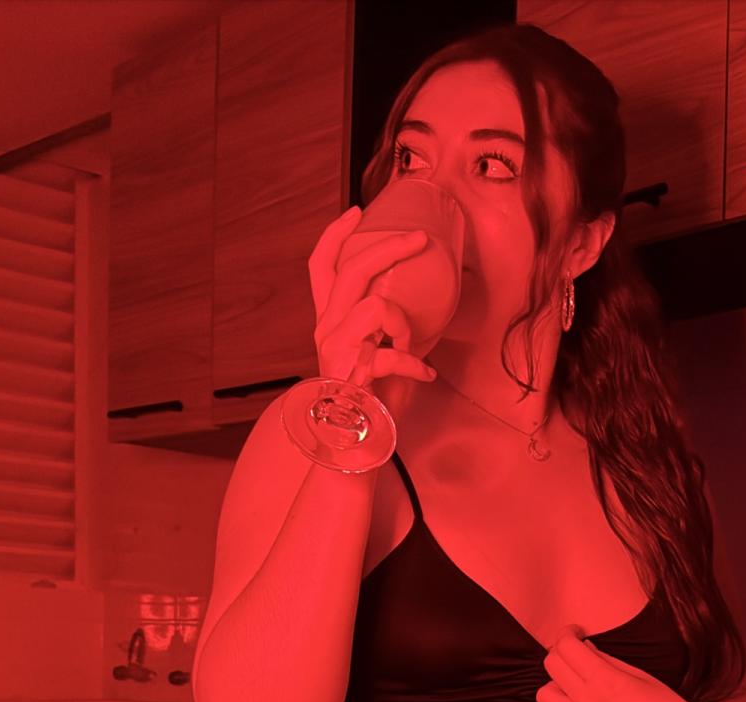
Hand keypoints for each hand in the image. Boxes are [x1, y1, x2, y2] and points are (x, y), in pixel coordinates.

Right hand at [305, 207, 437, 386]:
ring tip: (411, 347)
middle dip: (390, 247)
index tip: (357, 213)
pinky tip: (424, 375)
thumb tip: (418, 298)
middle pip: (352, 269)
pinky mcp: (351, 371)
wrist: (356, 445)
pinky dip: (414, 364)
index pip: (321, 267)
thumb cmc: (372, 398)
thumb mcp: (376, 351)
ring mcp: (336, 349)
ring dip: (404, 324)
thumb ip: (385, 325)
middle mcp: (326, 329)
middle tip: (419, 239)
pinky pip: (392, 352)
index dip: (335, 235)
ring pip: (376, 306)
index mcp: (329, 322)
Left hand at [537, 625, 711, 701]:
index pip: (566, 647)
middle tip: (576, 653)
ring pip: (544, 695)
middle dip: (561, 652)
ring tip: (574, 683)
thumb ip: (607, 660)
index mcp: (606, 680)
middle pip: (552, 666)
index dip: (567, 633)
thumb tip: (585, 647)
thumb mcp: (641, 675)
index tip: (577, 633)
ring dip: (556, 683)